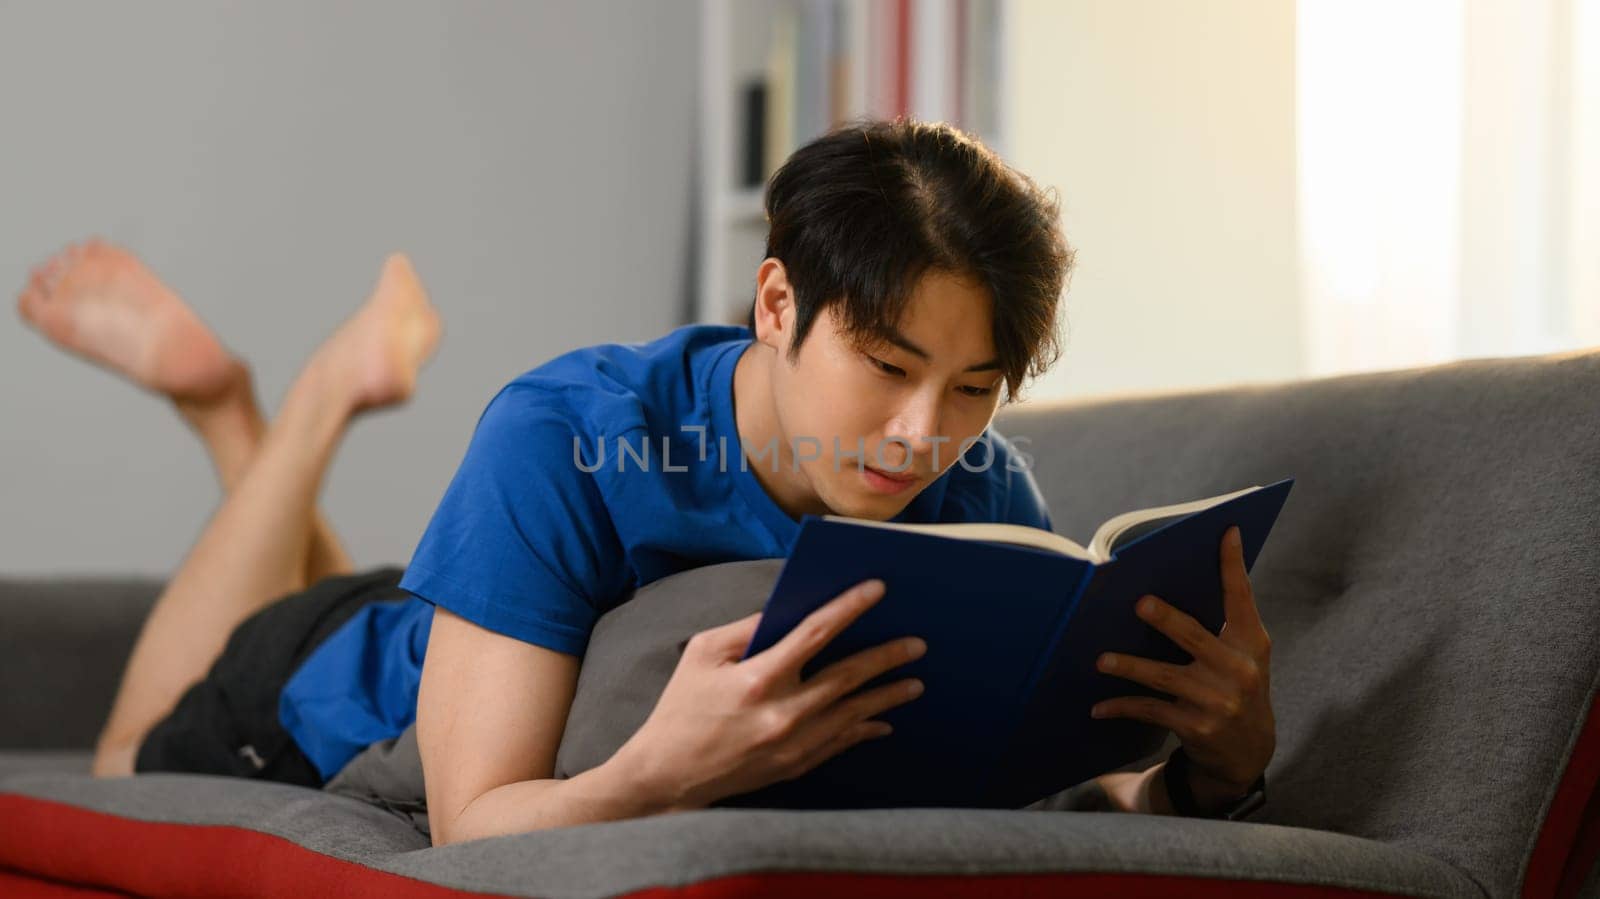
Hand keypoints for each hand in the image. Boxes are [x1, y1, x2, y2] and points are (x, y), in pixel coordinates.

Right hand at [610, 579, 926, 810]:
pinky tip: (882, 721)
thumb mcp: (701, 653)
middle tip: (917, 644)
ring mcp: (793, 744)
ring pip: (854, 714)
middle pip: (848, 677)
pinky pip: (840, 744)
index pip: (815, 632)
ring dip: (887, 696)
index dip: (849, 608)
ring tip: (915, 682)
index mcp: (758, 676)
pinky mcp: (794, 766)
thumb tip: (785, 609)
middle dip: (887, 657)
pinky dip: (864, 730)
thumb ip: (746, 629)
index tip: (877, 589)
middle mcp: (783, 712)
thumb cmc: (681, 707)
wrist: (668, 774)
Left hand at [1090, 525, 1274, 798]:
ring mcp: (1217, 701)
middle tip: (1139, 603)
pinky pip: (1150, 710)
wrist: (1249, 750)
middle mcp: (1238, 670)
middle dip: (1166, 620)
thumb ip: (1223, 622)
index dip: (1233, 564)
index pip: (1241, 597)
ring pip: (1163, 677)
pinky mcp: (1196, 726)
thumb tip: (1172, 580)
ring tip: (1101, 660)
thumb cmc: (1237, 684)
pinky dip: (1121, 707)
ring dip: (1129, 667)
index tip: (1227, 531)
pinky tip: (1097, 707)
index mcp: (1251, 642)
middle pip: (1194, 637)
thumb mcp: (1244, 654)